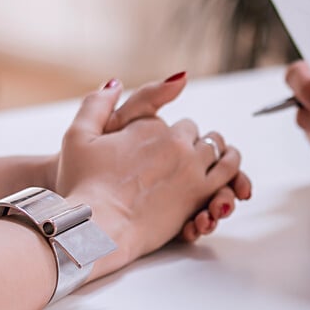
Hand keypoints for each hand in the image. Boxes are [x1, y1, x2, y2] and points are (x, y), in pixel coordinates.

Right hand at [53, 78, 248, 276]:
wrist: (97, 227)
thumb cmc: (82, 185)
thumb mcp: (77, 136)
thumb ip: (97, 104)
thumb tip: (115, 82)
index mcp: (149, 127)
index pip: (173, 122)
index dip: (170, 133)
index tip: (164, 145)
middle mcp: (174, 143)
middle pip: (196, 134)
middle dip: (193, 141)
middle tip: (189, 154)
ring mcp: (190, 169)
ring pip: (218, 150)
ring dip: (219, 151)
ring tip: (220, 157)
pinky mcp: (199, 194)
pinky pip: (228, 175)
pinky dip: (232, 171)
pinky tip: (230, 177)